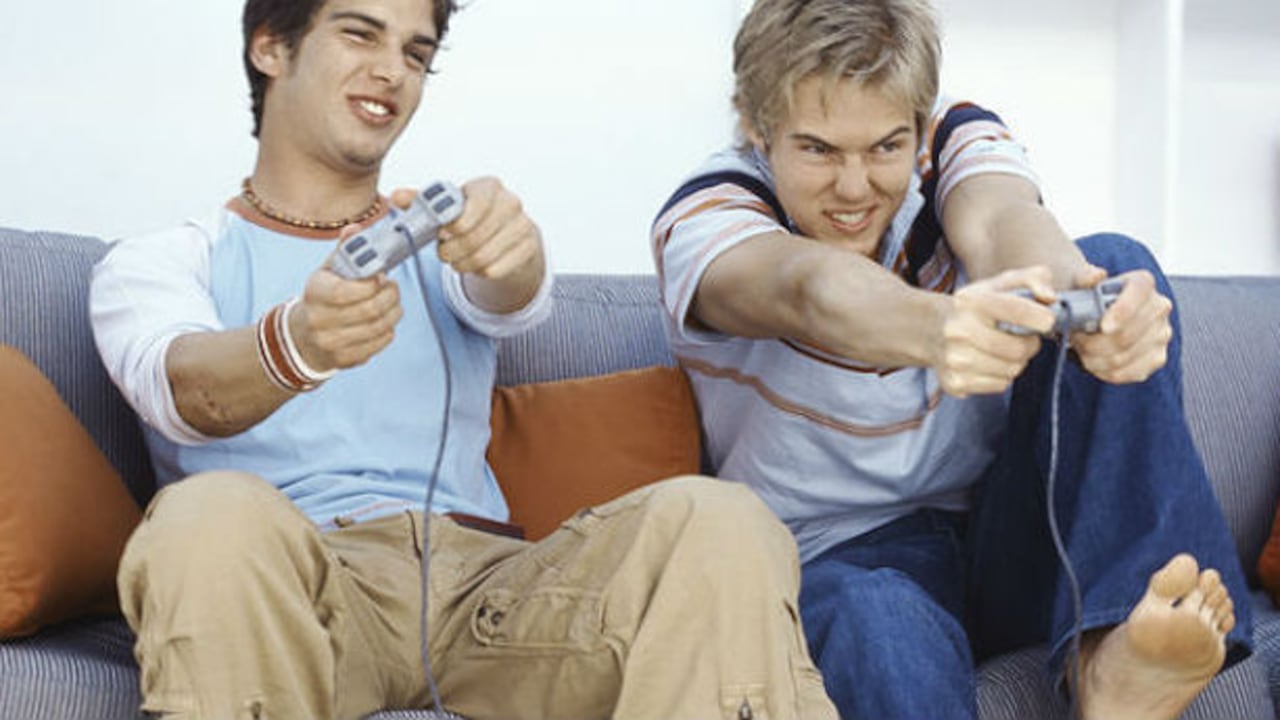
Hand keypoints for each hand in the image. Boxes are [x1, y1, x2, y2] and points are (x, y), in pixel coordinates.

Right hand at [290, 225, 403, 370]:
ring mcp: (332, 343)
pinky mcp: (345, 359)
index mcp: (315, 293)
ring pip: (379, 327)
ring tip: (394, 302)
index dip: (373, 284)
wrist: (303, 337)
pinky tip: (385, 320)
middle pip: (370, 309)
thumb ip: (344, 249)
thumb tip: (356, 229)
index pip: (348, 291)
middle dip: (390, 296)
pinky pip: (379, 342)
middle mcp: (320, 320)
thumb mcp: (327, 271)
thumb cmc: (322, 297)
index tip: (381, 276)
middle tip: (394, 288)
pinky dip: (389, 329)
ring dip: (394, 312)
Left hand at [391, 177, 542, 278]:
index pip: (472, 208)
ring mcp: (523, 226)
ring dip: (463, 263)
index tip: (442, 233)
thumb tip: (397, 197)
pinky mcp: (528, 248)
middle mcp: (510, 203)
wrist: (508, 233)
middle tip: (444, 253)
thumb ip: (422, 202)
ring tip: (457, 260)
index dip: (453, 226)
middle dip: (452, 250)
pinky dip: (480, 272)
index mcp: (489, 186)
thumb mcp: (449, 206)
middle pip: (473, 237)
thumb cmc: (473, 217)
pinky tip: (476, 264)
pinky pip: (495, 270)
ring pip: (482, 257)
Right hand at [934, 266, 1057, 396]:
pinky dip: (1002, 376)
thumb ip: (1033, 278)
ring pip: (1011, 370)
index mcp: (970, 302)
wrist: (933, 330)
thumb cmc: (976, 307)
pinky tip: (991, 363)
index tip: (1045, 321)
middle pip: (1018, 349)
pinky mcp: (955, 383)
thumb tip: (1050, 297)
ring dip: (1017, 361)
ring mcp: (954, 360)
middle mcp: (958, 331)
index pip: (1018, 311)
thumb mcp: (1001, 284)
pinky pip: (1000, 385)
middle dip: (1030, 345)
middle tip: (1024, 339)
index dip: (1042, 318)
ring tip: (1006, 350)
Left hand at [1070, 267, 1172, 383]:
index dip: (1122, 311)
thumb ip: (1085, 277)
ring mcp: (1161, 334)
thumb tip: (1095, 276)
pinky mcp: (1157, 358)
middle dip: (1094, 342)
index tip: (1102, 326)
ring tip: (1080, 350)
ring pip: (1123, 357)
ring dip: (1094, 358)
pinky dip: (1103, 371)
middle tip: (1075, 340)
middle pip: (1126, 334)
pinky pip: (1127, 372)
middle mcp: (1159, 307)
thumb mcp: (1082, 283)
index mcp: (1143, 283)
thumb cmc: (1090, 299)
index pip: (1138, 293)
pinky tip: (1093, 362)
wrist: (1099, 315)